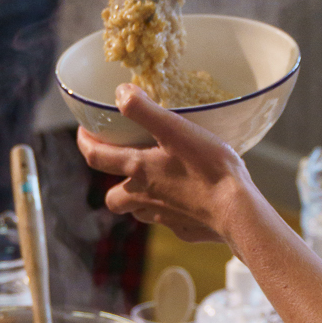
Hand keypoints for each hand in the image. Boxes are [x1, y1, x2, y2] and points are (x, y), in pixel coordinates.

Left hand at [77, 89, 253, 243]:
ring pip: (139, 212)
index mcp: (138, 171)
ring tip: (153, 184)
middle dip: (111, 183)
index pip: (96, 158)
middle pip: (113, 198)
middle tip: (122, 168)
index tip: (84, 133)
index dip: (85, 144)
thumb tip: (120, 93)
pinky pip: (170, 222)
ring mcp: (165, 217)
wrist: (237, 211)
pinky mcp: (185, 229)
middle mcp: (145, 197)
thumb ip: (144, 110)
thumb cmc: (208, 168)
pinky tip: (187, 201)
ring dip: (140, 200)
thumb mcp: (175, 129)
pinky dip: (171, 212)